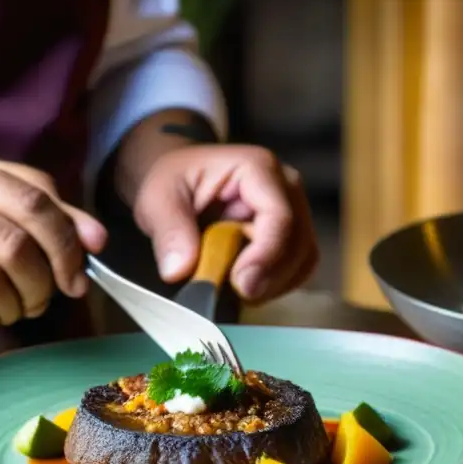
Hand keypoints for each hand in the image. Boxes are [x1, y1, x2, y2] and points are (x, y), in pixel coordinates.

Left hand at [131, 144, 317, 302]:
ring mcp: (294, 210)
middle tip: (235, 294)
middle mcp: (286, 187)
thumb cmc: (175, 181)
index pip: (280, 217)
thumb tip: (179, 270)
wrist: (181, 181)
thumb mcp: (159, 198)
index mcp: (257, 168)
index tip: (241, 285)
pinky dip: (274, 285)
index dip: (266, 256)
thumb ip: (169, 231)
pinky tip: (246, 286)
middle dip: (270, 277)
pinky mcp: (291, 235)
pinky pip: (296, 268)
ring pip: (303, 259)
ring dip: (273, 284)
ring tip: (235, 289)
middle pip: (299, 242)